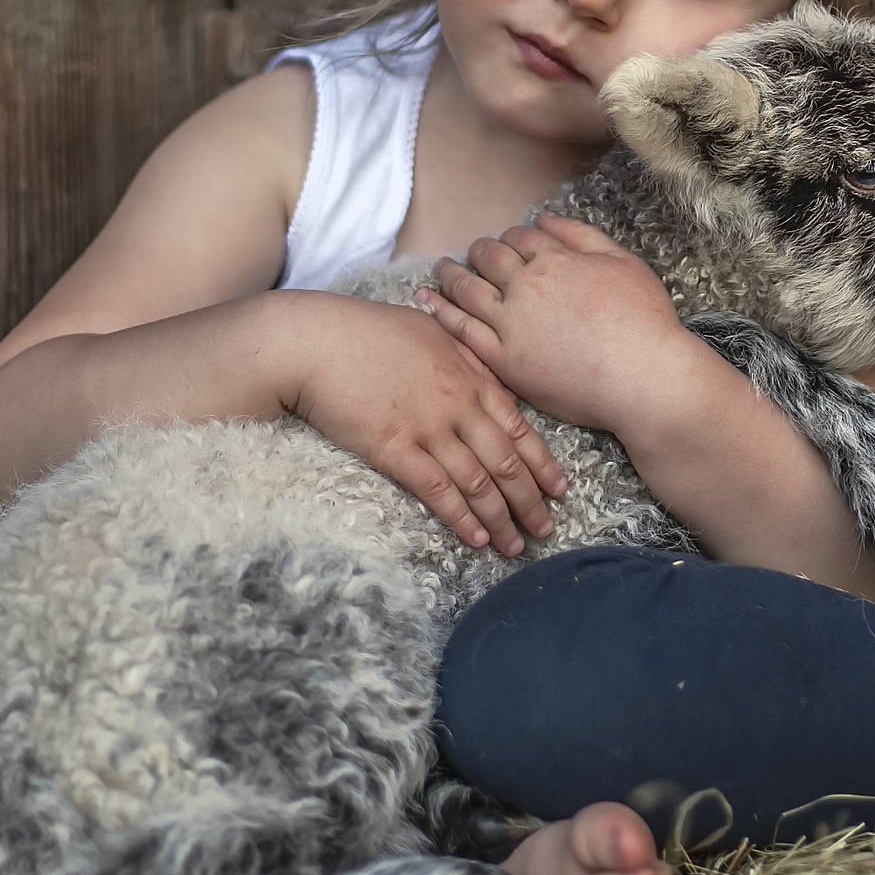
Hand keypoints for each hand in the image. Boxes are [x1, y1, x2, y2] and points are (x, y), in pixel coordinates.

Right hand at [280, 293, 563, 554]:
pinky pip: (437, 490)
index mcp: (470, 375)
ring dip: (500, 518)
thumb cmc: (368, 331)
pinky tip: (476, 539)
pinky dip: (461, 517)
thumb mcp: (430, 329)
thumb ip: (464, 353)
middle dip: (530, 500)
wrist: (315, 341)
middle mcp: (458, 404)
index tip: (559, 490)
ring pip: (478, 481)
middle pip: (506, 460)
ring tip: (514, 545)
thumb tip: (486, 372)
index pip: (519, 426)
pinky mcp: (394, 448)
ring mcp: (428, 428)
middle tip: (546, 529)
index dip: (542, 463)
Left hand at [418, 214, 696, 433]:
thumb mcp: (622, 262)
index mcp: (554, 260)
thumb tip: (544, 218)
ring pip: (467, 290)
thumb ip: (581, 236)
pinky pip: (461, 330)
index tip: (509, 244)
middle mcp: (526, 287)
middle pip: (489, 258)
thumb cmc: (643, 321)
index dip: (512, 238)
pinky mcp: (503, 361)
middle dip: (480, 251)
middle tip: (474, 253)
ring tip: (442, 270)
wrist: (643, 378)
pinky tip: (426, 300)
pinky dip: (440, 311)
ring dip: (451, 275)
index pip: (520, 237)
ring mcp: (510, 325)